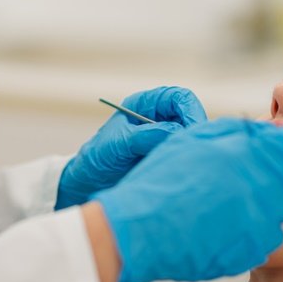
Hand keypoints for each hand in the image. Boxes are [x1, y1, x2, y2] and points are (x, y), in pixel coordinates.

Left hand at [56, 86, 206, 209]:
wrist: (88, 184)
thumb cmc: (98, 157)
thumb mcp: (120, 143)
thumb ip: (147, 135)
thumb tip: (178, 132)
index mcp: (145, 105)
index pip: (178, 98)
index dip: (190, 110)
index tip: (194, 129)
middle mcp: (158, 119)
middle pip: (190, 117)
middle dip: (194, 131)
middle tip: (194, 149)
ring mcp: (164, 139)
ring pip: (190, 138)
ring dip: (191, 148)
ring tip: (186, 163)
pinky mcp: (166, 158)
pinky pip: (184, 156)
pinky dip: (186, 162)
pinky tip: (183, 172)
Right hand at [93, 118, 282, 281]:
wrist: (141, 229)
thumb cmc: (161, 181)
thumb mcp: (194, 139)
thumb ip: (235, 131)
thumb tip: (263, 130)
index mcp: (250, 152)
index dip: (277, 149)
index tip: (265, 155)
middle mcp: (263, 184)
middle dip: (274, 177)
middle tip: (245, 181)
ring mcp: (262, 221)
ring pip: (282, 211)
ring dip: (264, 205)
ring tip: (230, 206)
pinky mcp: (255, 250)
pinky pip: (267, 238)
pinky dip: (251, 232)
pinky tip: (223, 226)